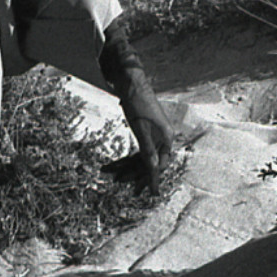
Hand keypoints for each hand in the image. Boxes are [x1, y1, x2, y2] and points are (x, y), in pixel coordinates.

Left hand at [107, 68, 173, 194]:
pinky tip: (115, 164)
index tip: (151, 194)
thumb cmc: (138, 102)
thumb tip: (154, 169)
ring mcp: (152, 134)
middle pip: (150, 162)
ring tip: (110, 173)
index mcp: (166, 137)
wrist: (131, 82)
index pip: (161, 164)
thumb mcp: (140, 127)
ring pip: (140, 156)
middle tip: (119, 183)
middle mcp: (162, 137)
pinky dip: (126, 157)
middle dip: (134, 173)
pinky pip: (136, 149)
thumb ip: (147, 149)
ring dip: (126, 166)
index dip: (154, 179)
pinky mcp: (143, 131)